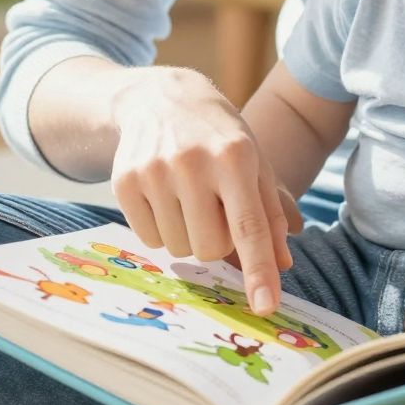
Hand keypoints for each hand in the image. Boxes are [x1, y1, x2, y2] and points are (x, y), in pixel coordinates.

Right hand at [110, 68, 302, 314]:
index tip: (265, 306)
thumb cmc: (218, 137)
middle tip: (213, 209)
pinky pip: (149, 238)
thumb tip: (281, 265)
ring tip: (187, 198)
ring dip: (188, 235)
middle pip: (210, 248)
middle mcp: (192, 162)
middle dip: (217, 241)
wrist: (162, 98)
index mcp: (235, 156)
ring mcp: (153, 171)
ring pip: (178, 248)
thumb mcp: (255, 162)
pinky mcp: (124, 180)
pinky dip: (161, 229)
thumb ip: (270, 213)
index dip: (259, 270)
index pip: (249, 226)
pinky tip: (164, 196)